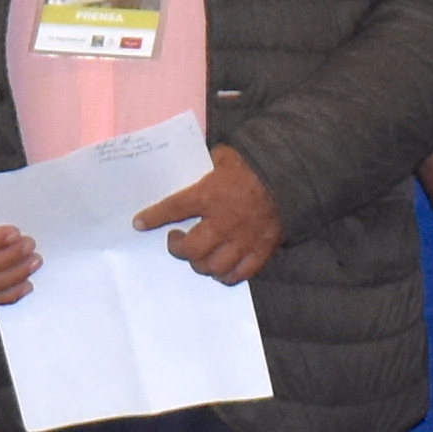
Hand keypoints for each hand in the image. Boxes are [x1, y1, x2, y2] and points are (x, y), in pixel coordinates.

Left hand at [133, 147, 286, 282]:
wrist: (294, 173)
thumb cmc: (256, 162)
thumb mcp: (225, 156)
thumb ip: (206, 166)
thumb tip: (195, 169)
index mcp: (209, 195)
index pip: (172, 209)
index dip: (152, 218)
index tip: (139, 223)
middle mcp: (223, 221)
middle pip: (191, 250)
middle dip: (179, 249)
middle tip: (178, 240)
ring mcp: (243, 239)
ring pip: (213, 266)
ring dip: (201, 264)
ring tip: (199, 256)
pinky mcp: (262, 250)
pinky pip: (240, 274)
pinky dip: (227, 275)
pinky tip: (221, 269)